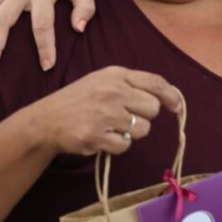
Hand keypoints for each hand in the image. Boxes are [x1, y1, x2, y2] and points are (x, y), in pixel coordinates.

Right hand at [26, 66, 181, 155]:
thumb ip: (133, 84)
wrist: (45, 119)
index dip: (171, 95)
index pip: (155, 82)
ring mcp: (105, 114)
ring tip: (113, 127)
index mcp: (117, 75)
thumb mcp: (104, 80)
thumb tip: (169, 97)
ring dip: (132, 132)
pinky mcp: (96, 136)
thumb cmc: (80, 99)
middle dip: (145, 115)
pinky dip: (117, 145)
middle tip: (127, 117)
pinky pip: (125, 146)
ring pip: (143, 128)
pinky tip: (103, 137)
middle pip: (153, 108)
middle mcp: (113, 92)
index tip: (176, 106)